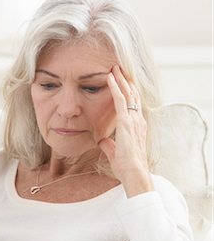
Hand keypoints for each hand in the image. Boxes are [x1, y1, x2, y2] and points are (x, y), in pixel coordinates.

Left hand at [98, 65, 153, 196]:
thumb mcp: (115, 153)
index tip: (122, 81)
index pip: (133, 104)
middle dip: (126, 80)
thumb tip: (102, 141)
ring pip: (128, 93)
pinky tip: (109, 78)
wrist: (134, 173)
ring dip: (121, 79)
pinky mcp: (126, 121)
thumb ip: (109, 145)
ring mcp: (133, 120)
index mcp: (137, 126)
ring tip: (114, 67)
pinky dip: (115, 87)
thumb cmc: (127, 167)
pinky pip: (120, 100)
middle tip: (118, 67)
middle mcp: (138, 120)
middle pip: (132, 95)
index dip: (128, 91)